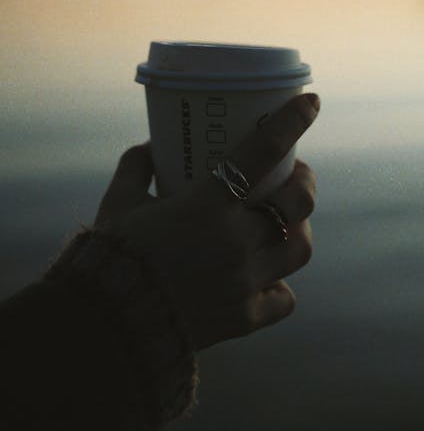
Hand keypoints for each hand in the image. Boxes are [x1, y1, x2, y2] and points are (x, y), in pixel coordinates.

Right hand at [95, 93, 319, 349]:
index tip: (311, 102)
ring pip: (299, 248)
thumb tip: (152, 146)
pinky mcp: (243, 318)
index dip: (292, 122)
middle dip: (304, 181)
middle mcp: (235, 241)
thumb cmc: (112, 255)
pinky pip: (282, 298)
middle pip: (297, 202)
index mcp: (206, 206)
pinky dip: (279, 283)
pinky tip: (265, 274)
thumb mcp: (119, 202)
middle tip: (293, 173)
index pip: (263, 152)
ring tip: (284, 220)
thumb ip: (137, 166)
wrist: (106, 329)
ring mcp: (244, 282)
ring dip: (297, 228)